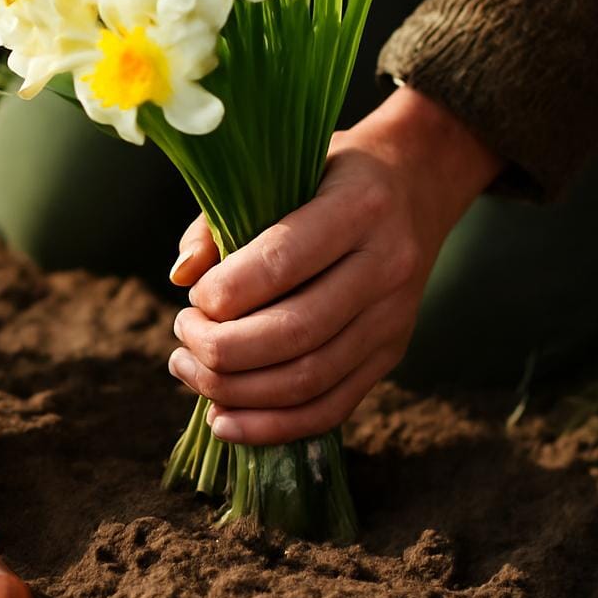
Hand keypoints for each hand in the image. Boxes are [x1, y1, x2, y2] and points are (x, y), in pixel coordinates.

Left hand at [166, 86, 502, 444]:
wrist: (417, 184)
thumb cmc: (328, 176)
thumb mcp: (280, 171)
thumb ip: (221, 221)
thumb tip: (180, 277)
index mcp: (359, 207)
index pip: (284, 262)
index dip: (225, 293)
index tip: (191, 299)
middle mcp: (386, 265)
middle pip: (295, 332)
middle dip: (221, 349)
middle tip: (181, 336)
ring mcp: (393, 317)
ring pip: (309, 379)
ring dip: (235, 390)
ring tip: (189, 371)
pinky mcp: (391, 354)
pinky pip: (331, 408)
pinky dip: (271, 426)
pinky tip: (224, 422)